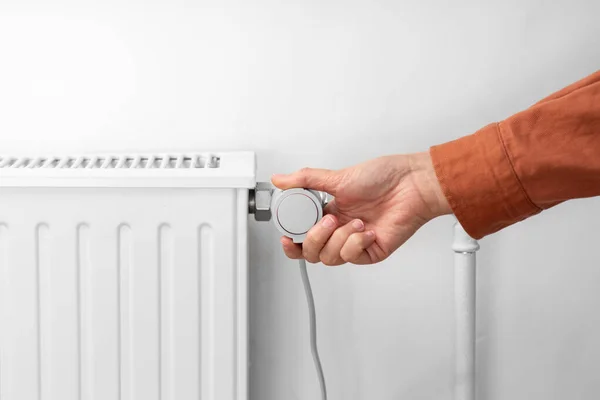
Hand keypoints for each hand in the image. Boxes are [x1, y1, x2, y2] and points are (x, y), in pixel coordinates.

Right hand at [271, 152, 450, 264]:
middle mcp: (339, 229)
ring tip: (356, 222)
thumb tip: (279, 179)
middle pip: (312, 253)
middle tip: (329, 221)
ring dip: (340, 239)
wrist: (412, 184)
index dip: (292, 242)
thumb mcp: (337, 176)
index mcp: (328, 212)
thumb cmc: (383, 177)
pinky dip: (357, 243)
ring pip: (330, 257)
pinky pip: (352, 257)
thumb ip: (305, 180)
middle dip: (315, 239)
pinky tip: (368, 230)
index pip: (302, 236)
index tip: (288, 237)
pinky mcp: (370, 251)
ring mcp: (354, 242)